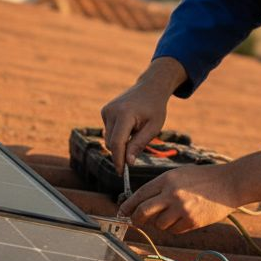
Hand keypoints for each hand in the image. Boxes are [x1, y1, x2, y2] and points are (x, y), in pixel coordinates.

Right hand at [101, 58, 185, 173]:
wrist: (150, 87)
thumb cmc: (155, 108)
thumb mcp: (153, 128)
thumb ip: (139, 144)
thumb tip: (128, 162)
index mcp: (125, 114)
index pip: (117, 143)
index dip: (118, 160)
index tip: (121, 173)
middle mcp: (111, 111)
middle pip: (112, 143)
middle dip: (122, 152)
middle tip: (135, 154)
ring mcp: (106, 110)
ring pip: (109, 139)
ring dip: (121, 142)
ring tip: (137, 130)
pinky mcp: (105, 111)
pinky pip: (109, 131)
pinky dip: (119, 134)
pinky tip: (130, 125)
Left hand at [117, 164, 239, 233]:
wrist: (229, 183)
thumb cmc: (205, 178)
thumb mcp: (180, 175)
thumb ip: (162, 187)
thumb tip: (142, 203)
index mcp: (167, 179)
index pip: (140, 195)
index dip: (128, 206)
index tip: (123, 212)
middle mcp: (171, 194)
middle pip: (143, 212)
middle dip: (136, 220)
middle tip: (136, 222)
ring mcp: (181, 208)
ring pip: (158, 225)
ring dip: (160, 224)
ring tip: (171, 216)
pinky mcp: (192, 221)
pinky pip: (174, 230)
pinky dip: (174, 227)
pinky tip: (183, 218)